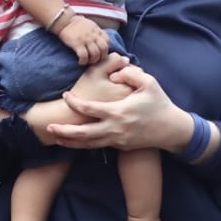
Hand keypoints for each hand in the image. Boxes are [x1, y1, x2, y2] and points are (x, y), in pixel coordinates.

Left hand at [49, 61, 188, 151]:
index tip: (66, 96)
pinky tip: (74, 141)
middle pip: (84, 134)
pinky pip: (98, 145)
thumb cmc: (160, 103)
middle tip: (49, 127)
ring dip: (71, 142)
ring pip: (89, 144)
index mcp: (119, 112)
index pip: (90, 109)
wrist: (171, 130)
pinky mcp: (120, 146)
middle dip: (65, 131)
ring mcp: (117, 140)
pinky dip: (84, 144)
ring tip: (55, 138)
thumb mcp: (149, 82)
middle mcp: (115, 129)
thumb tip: (114, 74)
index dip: (75, 103)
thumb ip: (130, 74)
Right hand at [57, 15, 109, 65]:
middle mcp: (93, 35)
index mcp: (97, 30)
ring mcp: (86, 39)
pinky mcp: (77, 43)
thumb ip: (96, 32)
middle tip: (96, 60)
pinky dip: (83, 61)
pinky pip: (84, 56)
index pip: (107, 41)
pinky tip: (81, 62)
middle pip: (104, 49)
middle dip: (101, 57)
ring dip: (93, 61)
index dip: (106, 49)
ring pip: (95, 54)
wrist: (65, 21)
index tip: (101, 53)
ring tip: (88, 62)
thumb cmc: (77, 25)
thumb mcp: (90, 25)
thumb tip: (101, 41)